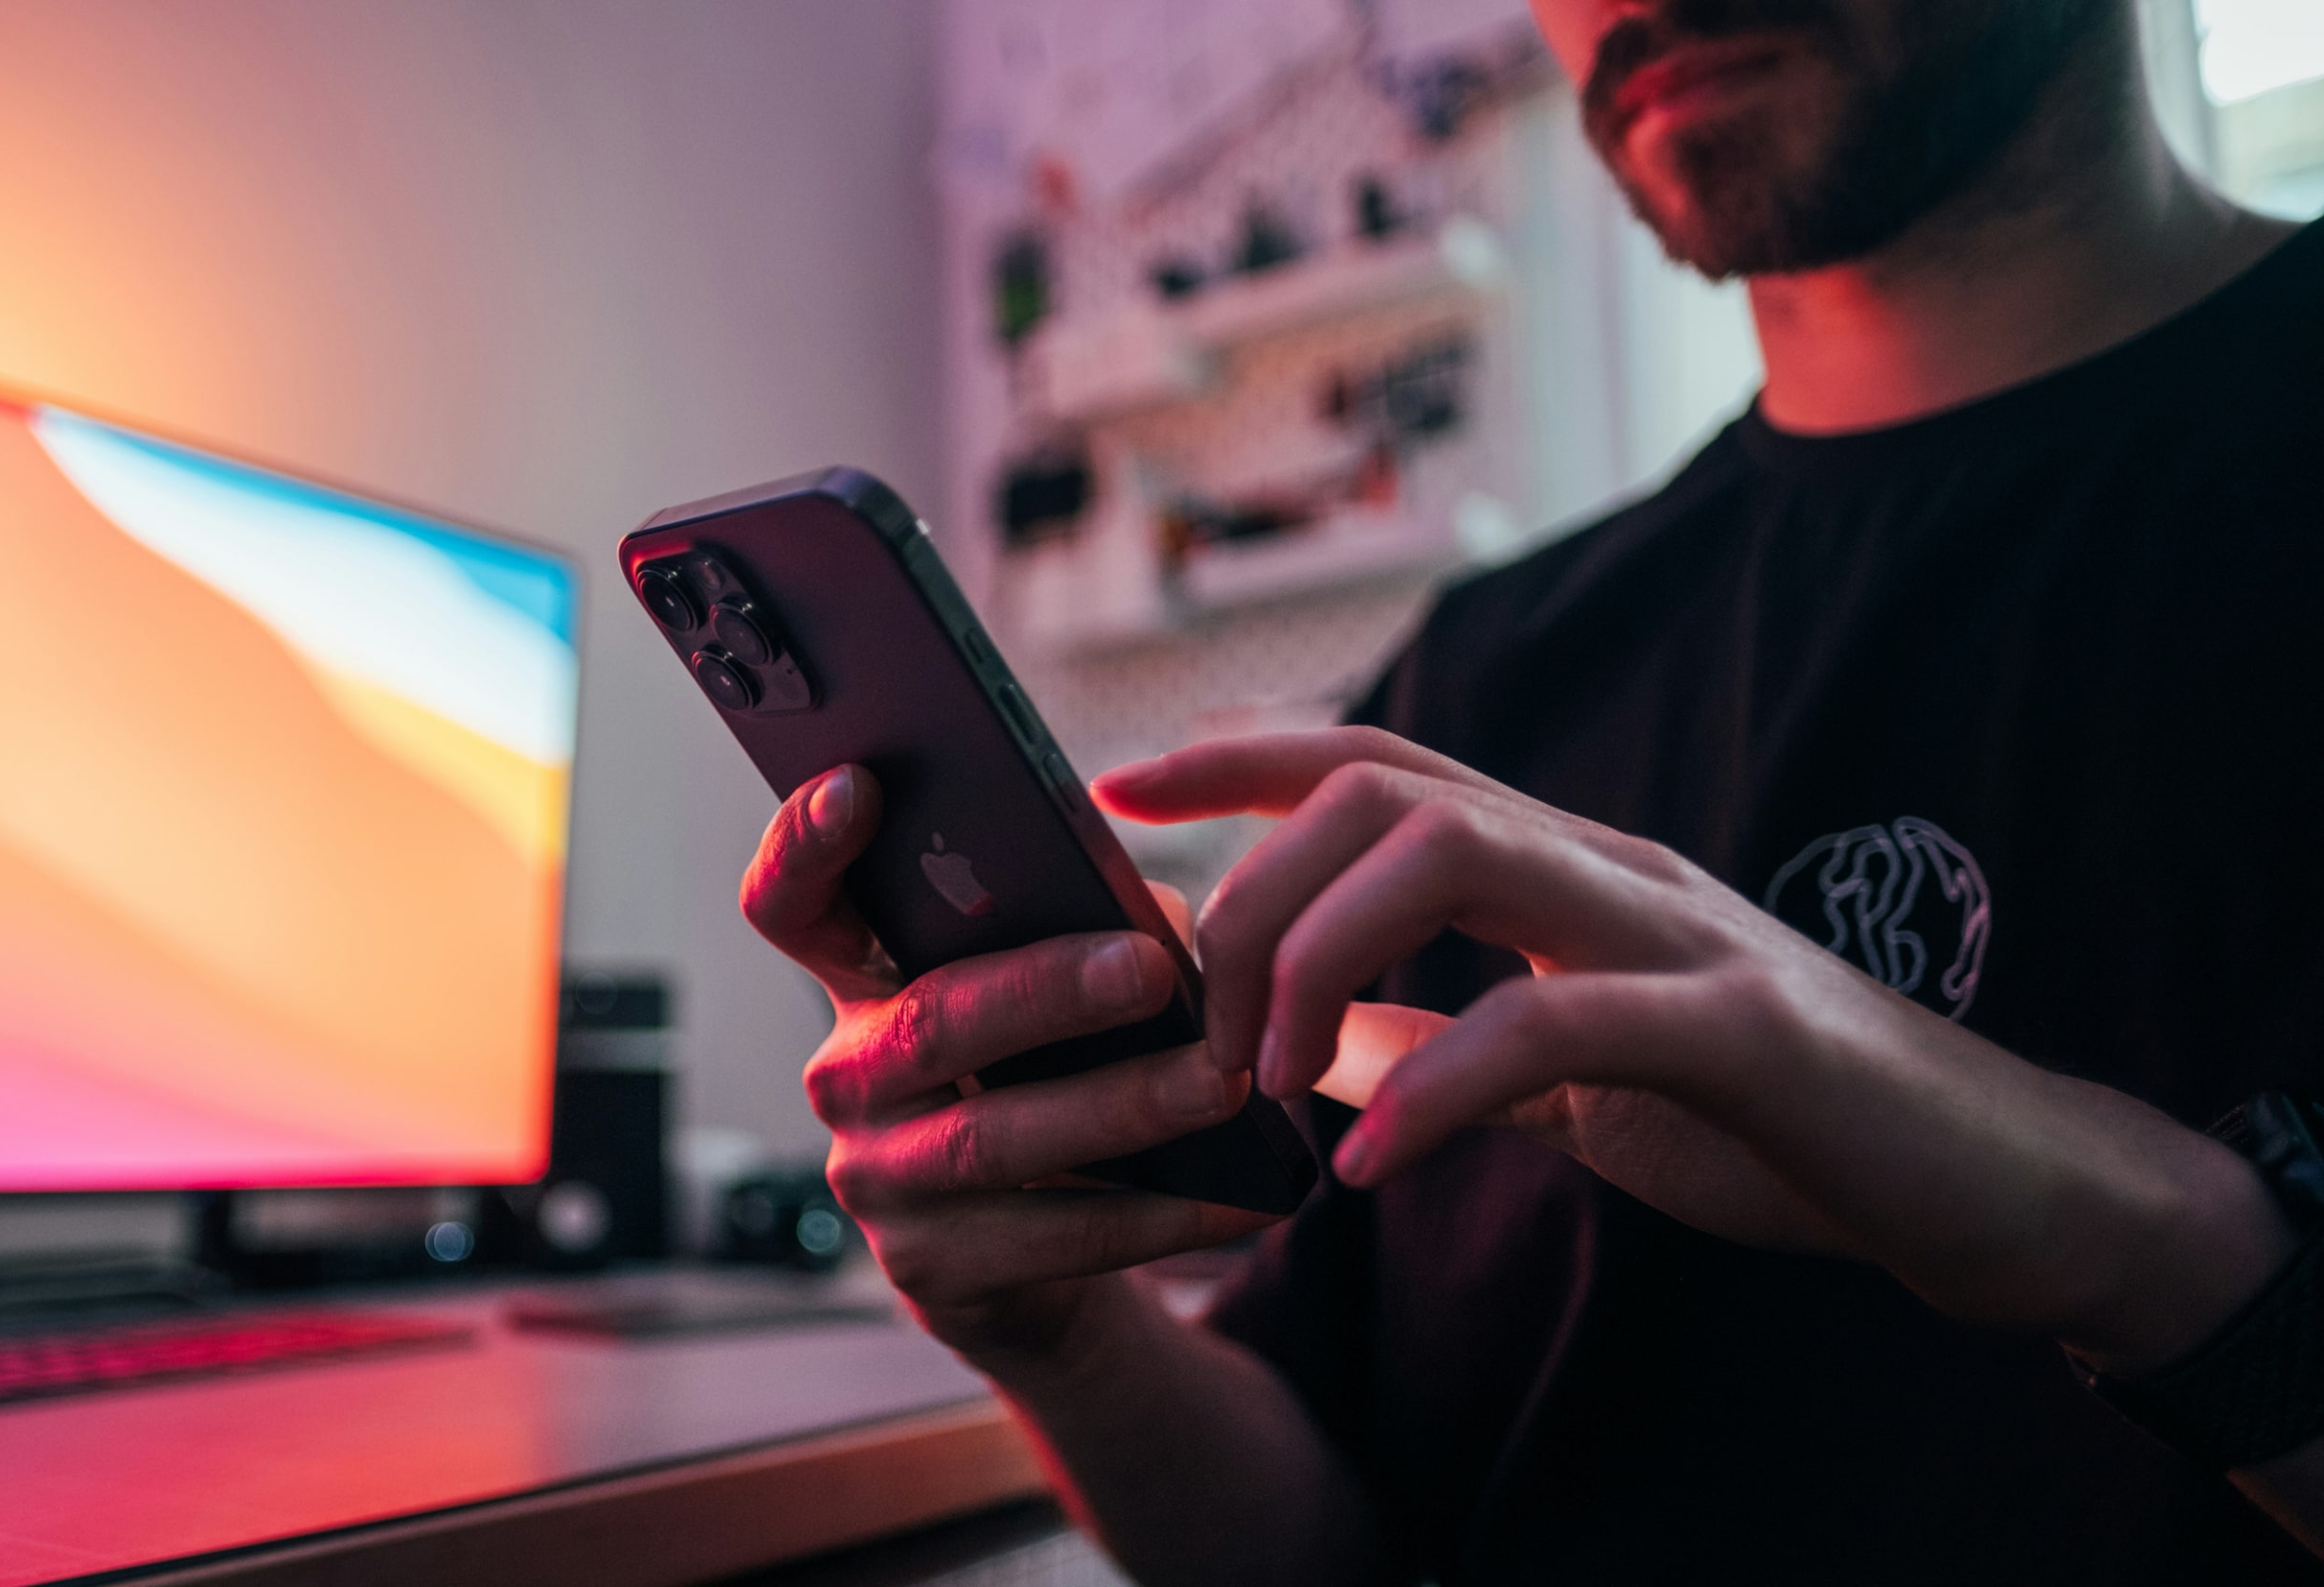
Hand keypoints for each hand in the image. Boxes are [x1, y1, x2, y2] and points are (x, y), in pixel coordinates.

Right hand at [741, 765, 1275, 1369]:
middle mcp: (848, 1077)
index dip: (806, 844)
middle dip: (1043, 991)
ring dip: (1119, 1107)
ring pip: (990, 1140)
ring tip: (1218, 1083)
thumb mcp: (1044, 1000)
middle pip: (928, 1023)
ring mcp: (877, 1181)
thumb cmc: (1045, 1082)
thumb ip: (1081, 936)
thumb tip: (1158, 922)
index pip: (792, 904)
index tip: (859, 784)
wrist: (1028, 1265)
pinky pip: (1051, 1238)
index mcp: (863, 982)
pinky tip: (1240, 1196)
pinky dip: (1157, 1215)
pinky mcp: (931, 1273)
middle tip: (1147, 966)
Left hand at [1094, 727, 2291, 1373]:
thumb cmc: (1764, 1116)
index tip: (1114, 780)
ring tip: (1268, 1077)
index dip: (1236, 755)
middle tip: (1201, 1028)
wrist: (1977, 1176)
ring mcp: (1676, 932)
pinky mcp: (1743, 1032)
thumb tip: (1300, 1045)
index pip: (1374, 766)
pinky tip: (1374, 1157)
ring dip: (1321, 953)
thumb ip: (1437, 1043)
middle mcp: (1605, 867)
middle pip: (1382, 792)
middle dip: (1253, 890)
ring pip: (1456, 848)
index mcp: (1558, 869)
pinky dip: (1440, 1081)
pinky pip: (1563, 1024)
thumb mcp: (1564, 1078)